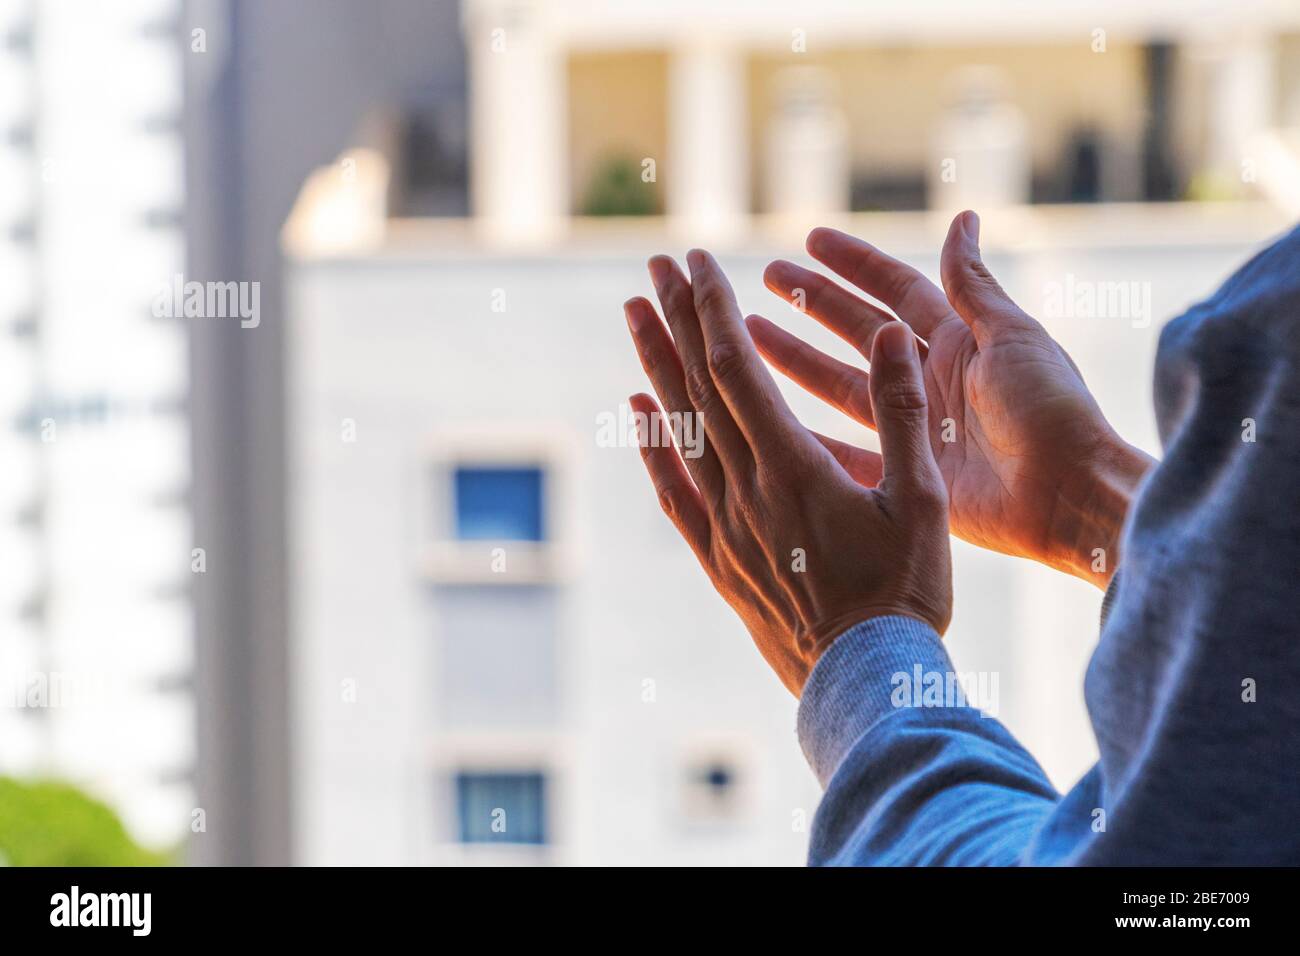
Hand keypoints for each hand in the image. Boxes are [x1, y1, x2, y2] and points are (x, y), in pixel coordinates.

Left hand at [623, 249, 951, 695]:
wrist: (864, 678)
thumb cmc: (903, 590)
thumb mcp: (920, 497)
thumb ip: (902, 411)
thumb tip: (893, 333)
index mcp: (791, 465)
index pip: (735, 367)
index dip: (712, 308)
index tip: (695, 260)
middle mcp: (743, 488)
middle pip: (696, 386)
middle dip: (674, 317)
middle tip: (653, 263)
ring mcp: (723, 524)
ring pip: (676, 429)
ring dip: (654, 365)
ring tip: (634, 313)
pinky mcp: (716, 557)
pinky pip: (671, 490)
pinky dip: (652, 445)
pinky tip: (638, 412)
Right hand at [754, 212, 1152, 588]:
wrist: (1069, 495)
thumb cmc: (1051, 410)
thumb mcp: (1011, 337)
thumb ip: (974, 286)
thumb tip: (962, 218)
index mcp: (960, 342)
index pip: (895, 290)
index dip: (854, 264)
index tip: (810, 241)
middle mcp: (931, 380)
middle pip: (859, 333)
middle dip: (812, 304)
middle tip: (765, 279)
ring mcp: (915, 428)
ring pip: (841, 386)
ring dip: (797, 360)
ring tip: (750, 337)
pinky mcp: (907, 476)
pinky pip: (846, 454)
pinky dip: (810, 439)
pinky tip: (769, 419)